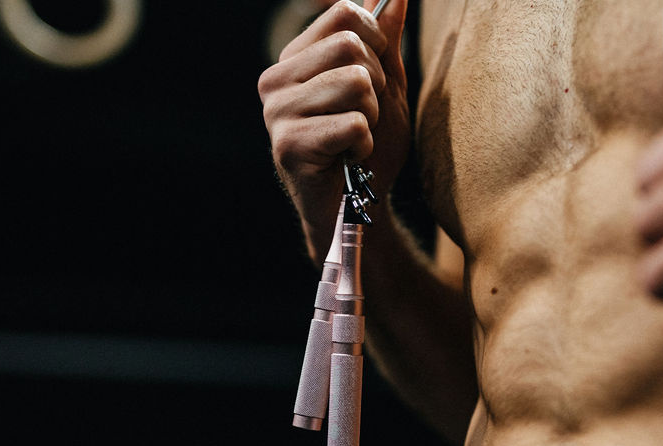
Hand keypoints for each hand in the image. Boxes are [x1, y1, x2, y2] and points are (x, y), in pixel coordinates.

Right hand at [258, 0, 409, 260]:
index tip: (373, 79)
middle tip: (364, 120)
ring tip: (355, 140)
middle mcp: (276, 79)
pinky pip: (354, 125)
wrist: (358, 209)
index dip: (376, 43)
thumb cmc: (370, 150)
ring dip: (372, 118)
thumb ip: (386, 43)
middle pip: (352, 46)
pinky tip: (348, 160)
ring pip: (355, 84)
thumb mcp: (385, 89)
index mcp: (296, 59)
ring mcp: (277, 113)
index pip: (345, 13)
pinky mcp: (288, 145)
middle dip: (376, 86)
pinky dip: (365, 146)